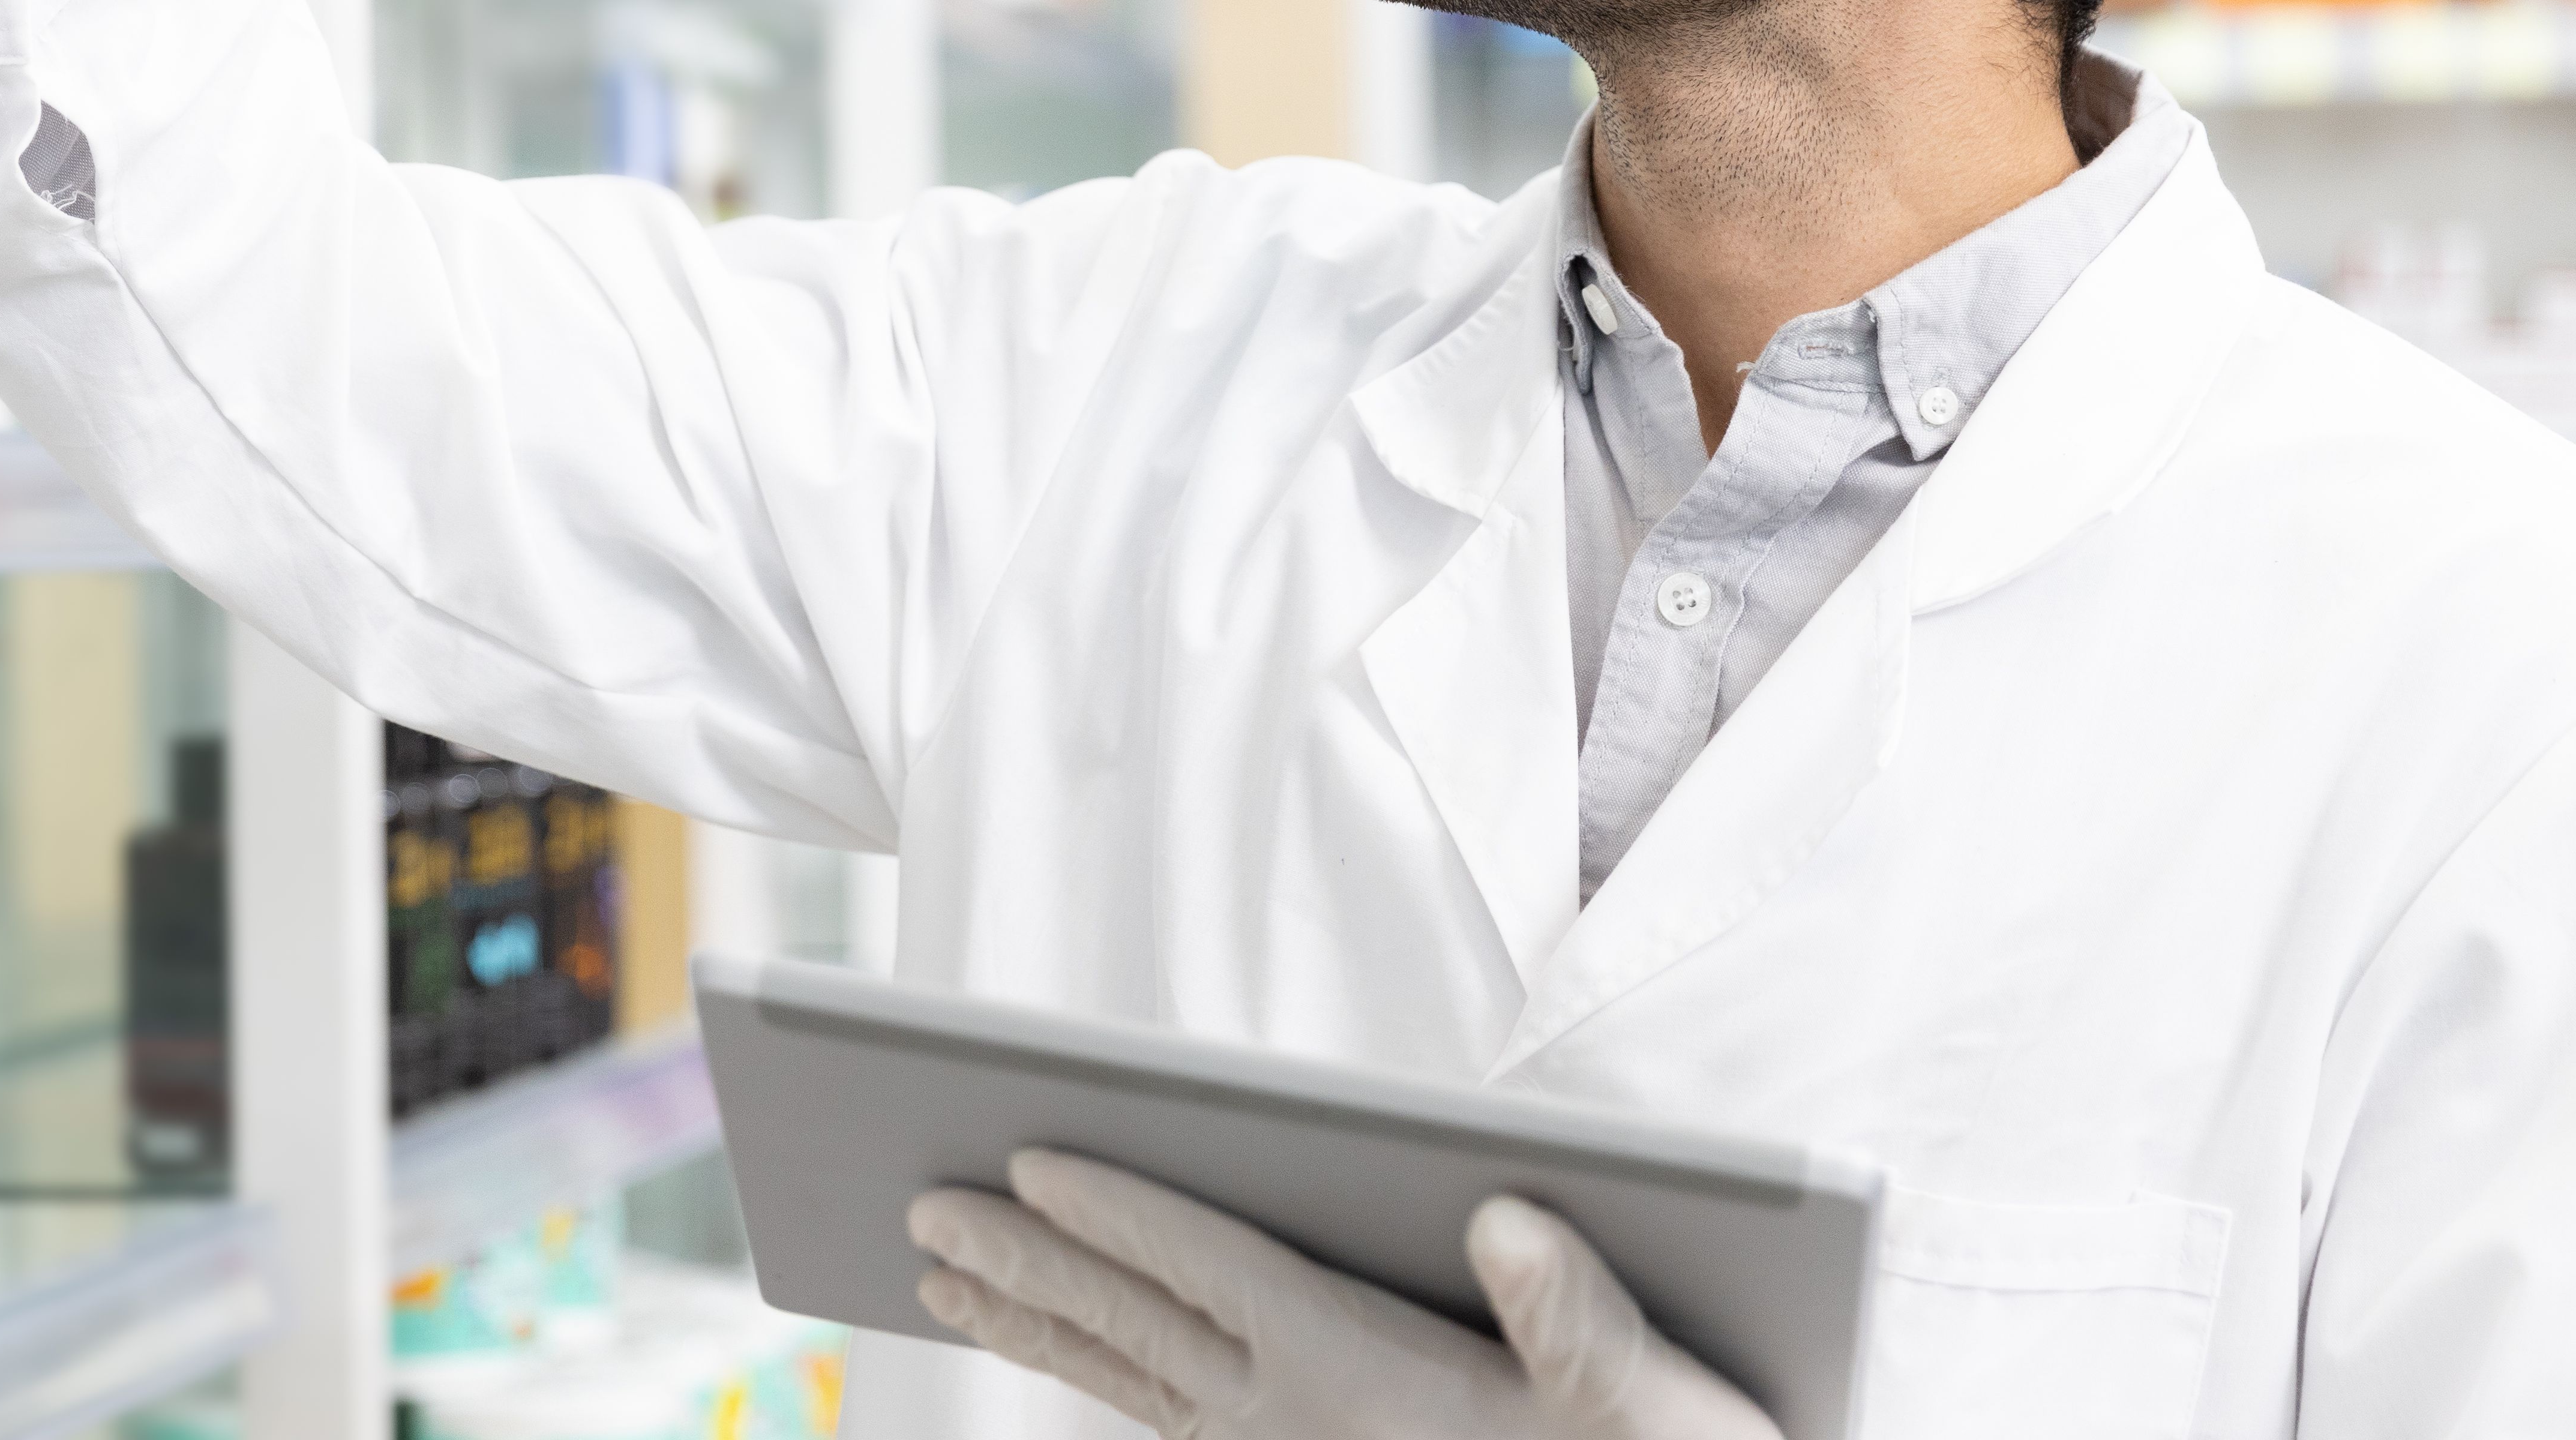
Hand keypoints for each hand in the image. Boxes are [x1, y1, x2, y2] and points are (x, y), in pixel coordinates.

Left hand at [907, 1150, 1778, 1439]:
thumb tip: (1503, 1217)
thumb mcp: (1658, 1405)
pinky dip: (1099, 1381)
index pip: (1217, 1275)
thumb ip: (1583, 1321)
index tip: (1023, 1162)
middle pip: (1139, 1327)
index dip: (1122, 1214)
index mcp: (1369, 1382)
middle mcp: (1304, 1429)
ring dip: (1036, 1324)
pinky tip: (1070, 1361)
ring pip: (1132, 1382)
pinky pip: (1168, 1422)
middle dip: (1026, 1261)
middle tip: (918, 1209)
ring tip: (941, 1277)